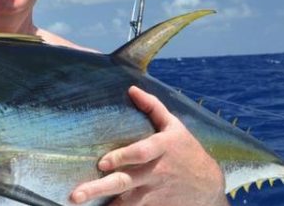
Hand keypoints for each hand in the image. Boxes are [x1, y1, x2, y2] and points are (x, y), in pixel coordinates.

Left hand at [69, 86, 227, 205]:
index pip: (141, 154)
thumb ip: (153, 107)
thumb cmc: (187, 150)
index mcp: (161, 149)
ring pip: (125, 203)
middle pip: (124, 181)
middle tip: (75, 194)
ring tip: (79, 203)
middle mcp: (154, 173)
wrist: (207, 186)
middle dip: (99, 188)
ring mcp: (153, 194)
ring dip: (105, 204)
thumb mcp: (174, 126)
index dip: (122, 158)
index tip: (102, 163)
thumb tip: (131, 89)